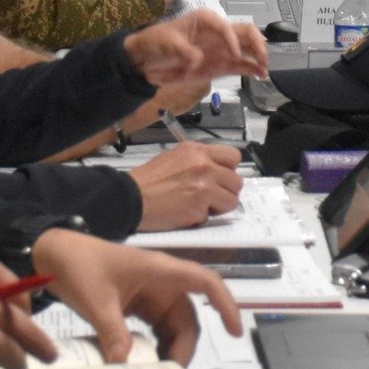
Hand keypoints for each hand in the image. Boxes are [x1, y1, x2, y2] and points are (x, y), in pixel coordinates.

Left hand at [31, 229, 243, 363]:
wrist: (53, 254)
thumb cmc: (79, 263)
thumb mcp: (96, 299)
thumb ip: (113, 331)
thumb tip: (124, 362)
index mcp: (160, 270)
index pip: (206, 283)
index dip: (225, 305)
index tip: (235, 331)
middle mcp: (161, 283)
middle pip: (189, 318)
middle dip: (184, 346)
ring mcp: (150, 295)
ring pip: (173, 327)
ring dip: (170, 349)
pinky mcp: (137, 307)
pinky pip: (155, 330)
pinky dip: (154, 347)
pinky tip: (144, 362)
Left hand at [123, 8, 269, 84]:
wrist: (146, 61)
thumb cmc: (155, 43)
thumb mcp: (166, 43)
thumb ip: (183, 51)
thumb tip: (198, 59)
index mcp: (206, 20)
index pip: (226, 26)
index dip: (233, 40)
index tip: (234, 55)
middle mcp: (218, 32)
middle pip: (246, 32)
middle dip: (257, 44)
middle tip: (262, 59)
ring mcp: (221, 49)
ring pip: (247, 49)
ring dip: (258, 58)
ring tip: (264, 71)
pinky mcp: (220, 65)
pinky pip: (240, 65)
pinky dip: (251, 69)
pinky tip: (260, 76)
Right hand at [131, 141, 245, 230]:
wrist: (131, 198)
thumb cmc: (149, 180)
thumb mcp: (175, 158)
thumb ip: (198, 162)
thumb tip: (218, 173)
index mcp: (197, 150)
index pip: (233, 157)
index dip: (229, 171)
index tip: (220, 179)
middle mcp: (204, 165)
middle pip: (237, 181)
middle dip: (226, 192)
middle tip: (210, 197)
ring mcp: (204, 186)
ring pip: (231, 200)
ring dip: (218, 206)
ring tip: (199, 206)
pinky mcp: (199, 206)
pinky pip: (213, 216)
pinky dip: (202, 218)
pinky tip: (186, 213)